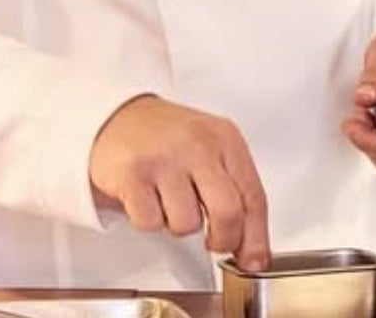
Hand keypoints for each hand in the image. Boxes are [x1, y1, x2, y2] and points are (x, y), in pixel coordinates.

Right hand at [88, 95, 270, 270]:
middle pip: (228, 213)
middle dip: (223, 240)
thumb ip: (234, 190)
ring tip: (170, 201)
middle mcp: (199, 146)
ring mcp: (166, 159)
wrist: (119, 116)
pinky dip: (150, 220)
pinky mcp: (133, 174)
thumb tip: (250, 247)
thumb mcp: (212, 151)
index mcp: (226, 139)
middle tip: (215, 243)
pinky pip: (151, 223)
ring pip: (187, 224)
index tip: (254, 259)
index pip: (254, 196)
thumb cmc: (170, 138)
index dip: (256, 236)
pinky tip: (147, 197)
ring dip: (178, 224)